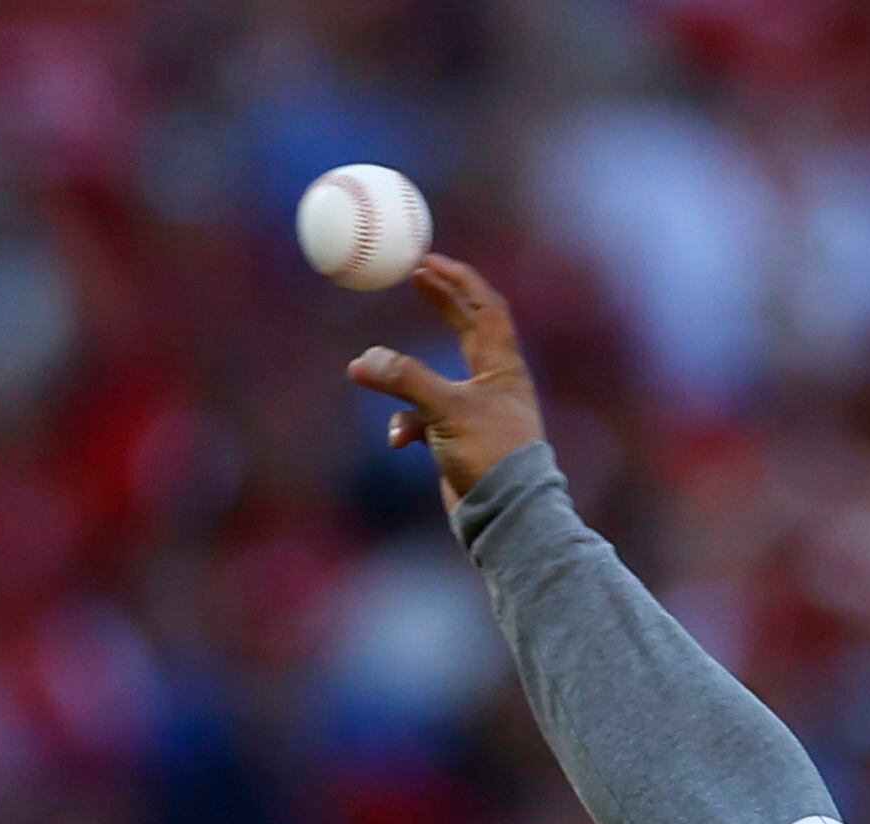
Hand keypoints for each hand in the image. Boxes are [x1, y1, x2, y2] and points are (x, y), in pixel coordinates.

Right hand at [346, 254, 545, 513]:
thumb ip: (405, 381)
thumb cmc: (489, 457)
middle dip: (441, 302)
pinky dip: (405, 425)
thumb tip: (363, 362)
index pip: (485, 307)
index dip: (458, 280)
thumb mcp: (445, 411)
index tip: (428, 260)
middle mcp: (493, 383)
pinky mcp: (458, 440)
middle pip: (466, 328)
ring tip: (373, 371)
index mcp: (503, 366)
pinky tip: (397, 442)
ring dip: (404, 379)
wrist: (506, 517)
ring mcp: (475, 411)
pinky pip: (423, 420)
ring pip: (433, 378)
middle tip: (414, 275)